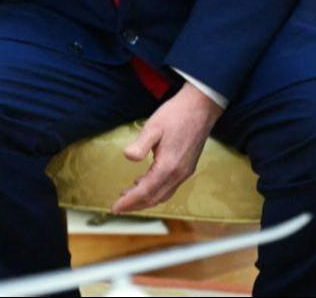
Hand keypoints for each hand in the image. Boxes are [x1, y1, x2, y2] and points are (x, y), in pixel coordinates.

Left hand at [111, 82, 223, 214]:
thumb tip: (128, 157)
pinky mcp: (187, 167)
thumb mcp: (153, 127)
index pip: (145, 191)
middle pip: (155, 198)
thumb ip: (140, 145)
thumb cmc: (175, 115)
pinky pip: (170, 187)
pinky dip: (155, 191)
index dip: (129, 202)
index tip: (115, 208)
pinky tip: (144, 183)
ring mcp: (185, 172)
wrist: (201, 107)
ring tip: (128, 197)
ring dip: (145, 199)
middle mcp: (179, 174)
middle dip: (136, 205)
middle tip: (118, 207)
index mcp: (169, 166)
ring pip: (163, 195)